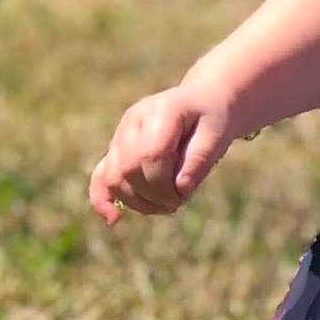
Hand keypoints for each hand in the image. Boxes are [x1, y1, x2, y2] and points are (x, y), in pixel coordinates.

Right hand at [87, 83, 235, 225]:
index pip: (151, 154)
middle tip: (178, 202)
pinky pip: (101, 174)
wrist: (204, 100)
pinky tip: (114, 219)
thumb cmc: (214, 117)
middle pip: (129, 168)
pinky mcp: (117, 148)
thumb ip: (200, 160)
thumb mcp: (218, 134)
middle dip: (153, 195)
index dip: (165, 184)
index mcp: (161, 110)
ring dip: (137, 201)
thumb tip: (180, 189)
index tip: (184, 196)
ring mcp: (121, 133)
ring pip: (114, 176)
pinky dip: (103, 198)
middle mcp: (134, 120)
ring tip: (165, 206)